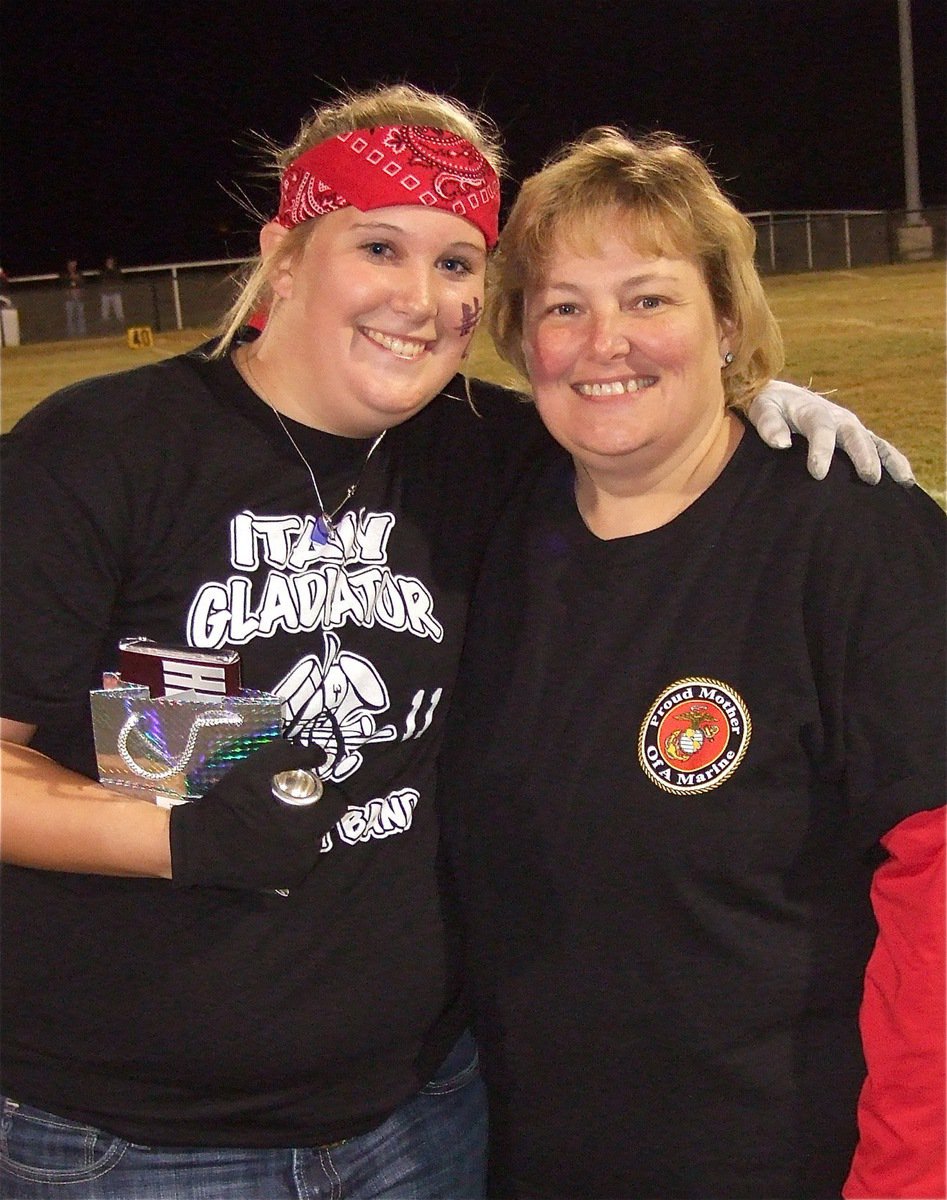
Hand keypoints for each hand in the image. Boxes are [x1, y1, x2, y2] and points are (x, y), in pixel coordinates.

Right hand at [168, 739, 347, 890]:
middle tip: (291, 804)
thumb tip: (322, 755)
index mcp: (306, 827)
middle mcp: (307, 855)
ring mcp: (296, 872)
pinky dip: (292, 849)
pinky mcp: (283, 883)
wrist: (196, 844)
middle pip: (326, 824)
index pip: (338, 805)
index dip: (326, 792)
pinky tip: (272, 840)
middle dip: (314, 812)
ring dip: (304, 831)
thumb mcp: (257, 767)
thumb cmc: (229, 803)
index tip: (308, 788)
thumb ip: (294, 756)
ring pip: (314, 842)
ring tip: (279, 822)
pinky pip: (300, 859)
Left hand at [748, 380, 914, 485]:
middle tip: (869, 477)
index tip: (817, 473)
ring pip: (874, 442)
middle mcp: (838, 418)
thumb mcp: (762, 409)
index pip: (820, 429)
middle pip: (854, 436)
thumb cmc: (769, 406)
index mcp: (813, 411)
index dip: (821, 450)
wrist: (781, 397)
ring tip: (902, 480)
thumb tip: (781, 444)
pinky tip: (906, 480)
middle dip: (862, 456)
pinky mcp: (858, 437)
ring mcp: (851, 427)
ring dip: (888, 460)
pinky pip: (880, 448)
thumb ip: (769, 425)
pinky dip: (895, 461)